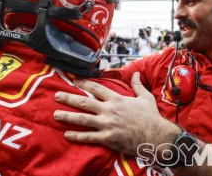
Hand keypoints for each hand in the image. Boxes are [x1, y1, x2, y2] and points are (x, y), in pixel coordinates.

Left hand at [53, 72, 181, 154]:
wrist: (156, 136)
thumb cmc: (151, 117)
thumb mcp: (145, 97)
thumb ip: (137, 85)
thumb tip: (136, 73)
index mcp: (117, 99)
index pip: (96, 88)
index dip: (84, 83)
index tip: (74, 81)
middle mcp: (109, 110)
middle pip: (84, 102)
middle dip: (68, 98)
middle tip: (56, 96)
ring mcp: (107, 124)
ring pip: (82, 119)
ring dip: (67, 116)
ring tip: (55, 115)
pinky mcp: (107, 138)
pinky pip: (89, 137)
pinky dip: (77, 136)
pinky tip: (67, 134)